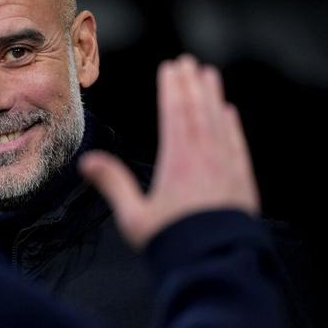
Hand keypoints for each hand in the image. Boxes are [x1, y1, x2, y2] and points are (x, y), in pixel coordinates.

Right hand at [79, 55, 259, 249]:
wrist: (214, 264)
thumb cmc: (171, 243)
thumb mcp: (134, 217)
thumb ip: (113, 184)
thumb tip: (86, 161)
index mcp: (178, 162)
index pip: (175, 114)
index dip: (172, 89)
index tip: (171, 68)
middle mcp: (205, 158)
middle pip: (197, 112)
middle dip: (192, 85)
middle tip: (189, 63)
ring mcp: (227, 167)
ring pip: (218, 122)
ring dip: (213, 97)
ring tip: (210, 76)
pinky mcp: (242, 180)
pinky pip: (236, 143)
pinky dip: (231, 125)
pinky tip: (229, 113)